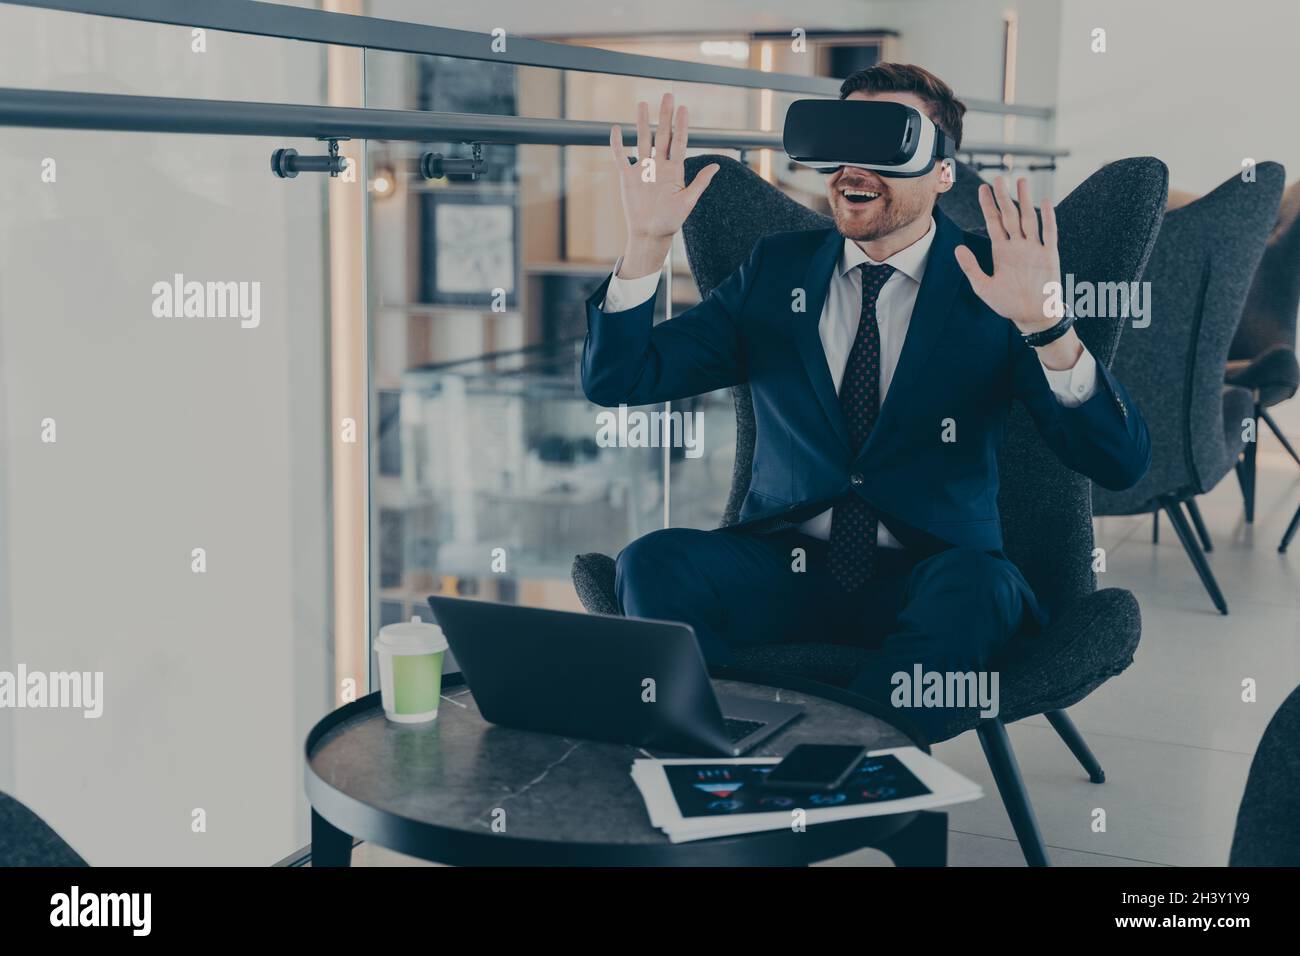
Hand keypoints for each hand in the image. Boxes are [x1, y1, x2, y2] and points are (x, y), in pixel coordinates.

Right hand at [609, 93, 718, 276]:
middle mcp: (659, 165)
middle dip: (665, 115)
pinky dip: (617, 144)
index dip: (681, 125)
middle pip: (662, 135)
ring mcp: (643, 169)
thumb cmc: (670, 221)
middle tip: (668, 95)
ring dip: (643, 122)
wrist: (650, 234)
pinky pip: (621, 157)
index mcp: (675, 170)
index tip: (684, 108)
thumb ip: (700, 183)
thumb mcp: (687, 201)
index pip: (679, 142)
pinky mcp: (628, 177)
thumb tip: (716, 166)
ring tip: (642, 104)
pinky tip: (616, 129)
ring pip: (642, 140)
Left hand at [954, 176, 1061, 334]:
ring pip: (1029, 219)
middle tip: (1000, 178)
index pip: (994, 222)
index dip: (989, 206)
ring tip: (1021, 181)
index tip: (983, 188)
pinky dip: (1048, 218)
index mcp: (1001, 251)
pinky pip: (1049, 233)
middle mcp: (1018, 245)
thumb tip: (957, 249)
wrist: (1031, 317)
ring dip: (1025, 200)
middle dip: (1004, 197)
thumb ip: (971, 267)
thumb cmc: (1008, 303)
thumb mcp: (983, 286)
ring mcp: (1034, 248)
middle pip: (1010, 215)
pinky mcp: (1049, 255)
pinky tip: (1045, 202)